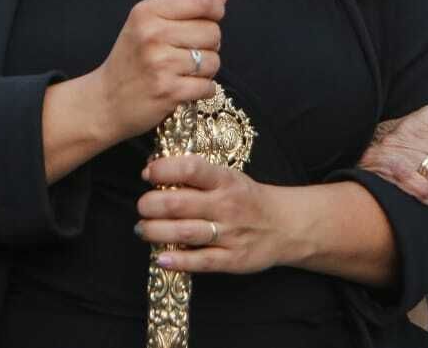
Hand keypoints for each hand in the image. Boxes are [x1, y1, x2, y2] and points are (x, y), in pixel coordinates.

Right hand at [87, 0, 226, 144]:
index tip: (212, 15)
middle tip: (188, 50)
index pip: (199, 1)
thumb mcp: (149, 23)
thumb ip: (187, 3)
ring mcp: (161, 64)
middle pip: (212, 32)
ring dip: (206, 69)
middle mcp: (153, 35)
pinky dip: (202, 88)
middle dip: (208, 43)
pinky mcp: (169, 92)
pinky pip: (208, 85)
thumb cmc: (131, 59)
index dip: (215, 7)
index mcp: (147, 12)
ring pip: (214, 60)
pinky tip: (185, 86)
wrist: (106, 101)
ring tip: (184, 70)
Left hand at [136, 154, 283, 274]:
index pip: (191, 168)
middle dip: (151, 205)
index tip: (148, 173)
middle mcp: (226, 205)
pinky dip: (179, 261)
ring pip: (185, 232)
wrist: (286, 225)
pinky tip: (161, 259)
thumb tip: (155, 167)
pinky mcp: (233, 259)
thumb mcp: (228, 177)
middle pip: (179, 203)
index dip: (164, 170)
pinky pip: (201, 261)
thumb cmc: (247, 198)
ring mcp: (230, 234)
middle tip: (142, 207)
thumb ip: (197, 175)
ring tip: (142, 229)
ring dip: (156, 232)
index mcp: (225, 180)